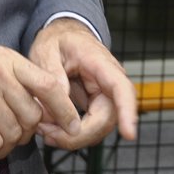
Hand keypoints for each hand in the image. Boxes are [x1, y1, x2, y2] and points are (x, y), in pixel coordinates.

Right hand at [0, 46, 78, 160]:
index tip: (72, 124)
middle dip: (24, 133)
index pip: (47, 83)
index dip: (63, 107)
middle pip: (33, 114)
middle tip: (5, 136)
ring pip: (15, 132)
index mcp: (3, 58)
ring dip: (3, 144)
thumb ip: (16, 83)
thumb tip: (52, 109)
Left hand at [29, 18, 139, 149]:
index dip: (127, 112)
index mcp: (100, 63)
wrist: (62, 36)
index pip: (121, 88)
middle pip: (108, 118)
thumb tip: (58, 105)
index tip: (129, 134)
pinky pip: (90, 127)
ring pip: (99, 128)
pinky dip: (71, 135)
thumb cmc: (57, 40)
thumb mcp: (46, 51)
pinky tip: (51, 130)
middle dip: (80, 135)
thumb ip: (52, 75)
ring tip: (45, 132)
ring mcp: (105, 95)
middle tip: (48, 135)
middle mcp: (109, 82)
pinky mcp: (97, 106)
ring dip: (74, 137)